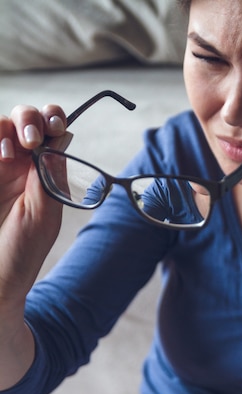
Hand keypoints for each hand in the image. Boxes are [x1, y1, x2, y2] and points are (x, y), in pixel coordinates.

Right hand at [0, 103, 66, 305]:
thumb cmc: (21, 254)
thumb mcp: (43, 217)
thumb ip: (50, 177)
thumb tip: (63, 138)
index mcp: (42, 174)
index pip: (51, 132)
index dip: (53, 120)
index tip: (54, 127)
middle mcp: (17, 166)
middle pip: (24, 120)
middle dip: (29, 118)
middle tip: (31, 139)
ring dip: (5, 128)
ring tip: (8, 153)